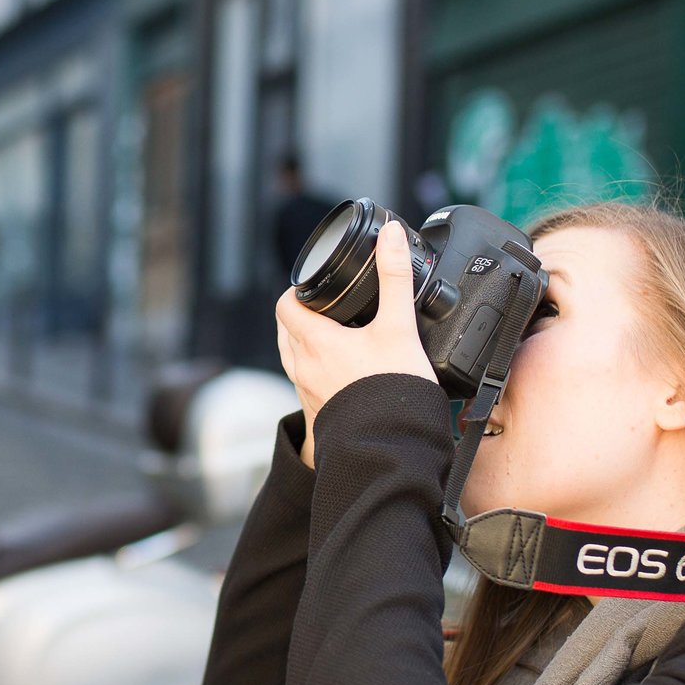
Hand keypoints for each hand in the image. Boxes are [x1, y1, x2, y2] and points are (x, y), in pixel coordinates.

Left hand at [275, 221, 437, 464]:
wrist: (389, 448)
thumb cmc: (391, 392)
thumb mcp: (398, 326)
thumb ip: (394, 278)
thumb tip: (388, 236)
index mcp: (314, 341)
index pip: (286, 305)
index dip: (295, 290)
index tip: (311, 284)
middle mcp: (303, 367)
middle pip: (286, 331)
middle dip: (300, 314)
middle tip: (324, 306)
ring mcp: (308, 393)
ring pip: (294, 359)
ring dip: (304, 343)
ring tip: (331, 336)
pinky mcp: (319, 414)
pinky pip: (306, 384)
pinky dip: (316, 371)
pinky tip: (342, 373)